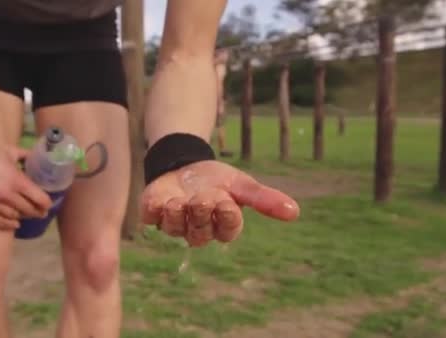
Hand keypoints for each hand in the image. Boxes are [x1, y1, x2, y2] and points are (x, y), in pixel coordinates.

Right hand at [0, 133, 51, 229]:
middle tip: (42, 212)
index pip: (38, 198)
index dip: (46, 204)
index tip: (49, 204)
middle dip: (37, 212)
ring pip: (13, 216)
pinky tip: (14, 224)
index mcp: (17, 180)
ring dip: (23, 217)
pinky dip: (6, 224)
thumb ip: (26, 156)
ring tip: (29, 215)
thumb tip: (36, 156)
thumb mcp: (11, 151)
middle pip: (28, 210)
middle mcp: (6, 194)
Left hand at [140, 160, 298, 246]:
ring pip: (175, 228)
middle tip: (203, 197)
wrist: (185, 165)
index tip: (228, 203)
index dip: (227, 219)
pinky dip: (154, 210)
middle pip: (200, 232)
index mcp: (221, 224)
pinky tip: (161, 200)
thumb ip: (264, 198)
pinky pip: (151, 217)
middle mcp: (198, 229)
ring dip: (178, 214)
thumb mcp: (241, 184)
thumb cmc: (216, 181)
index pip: (227, 230)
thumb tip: (294, 212)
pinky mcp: (153, 214)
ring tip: (180, 200)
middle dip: (202, 214)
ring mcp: (174, 223)